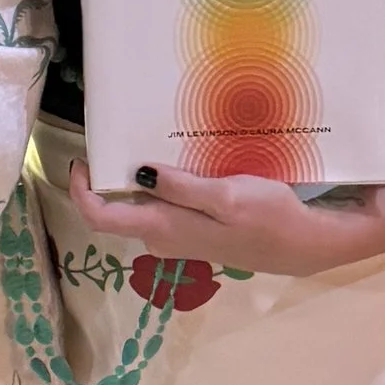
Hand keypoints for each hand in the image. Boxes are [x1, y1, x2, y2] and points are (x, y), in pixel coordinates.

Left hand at [68, 158, 381, 279]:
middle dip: (104, 179)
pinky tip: (175, 163)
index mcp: (162, 229)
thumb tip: (138, 173)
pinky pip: (160, 208)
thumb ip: (182, 187)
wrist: (304, 245)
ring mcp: (176, 238)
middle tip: (114, 139)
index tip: (82, 159)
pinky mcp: (192, 232)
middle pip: (114, 211)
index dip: (80, 191)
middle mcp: (161, 239)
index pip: (100, 218)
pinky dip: (156, 186)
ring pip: (138, 208)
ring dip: (132, 180)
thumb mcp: (226, 196)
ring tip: (144, 142)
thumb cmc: (268, 217)